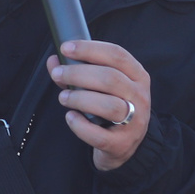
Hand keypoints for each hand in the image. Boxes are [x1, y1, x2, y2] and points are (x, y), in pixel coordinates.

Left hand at [49, 40, 149, 171]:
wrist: (123, 145)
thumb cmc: (109, 107)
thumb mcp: (101, 86)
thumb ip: (78, 72)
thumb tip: (54, 61)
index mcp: (137, 76)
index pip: (117, 55)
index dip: (89, 49)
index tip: (66, 48)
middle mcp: (140, 96)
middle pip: (110, 78)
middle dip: (78, 74)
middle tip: (58, 74)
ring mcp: (135, 121)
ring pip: (109, 106)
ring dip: (80, 98)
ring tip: (63, 98)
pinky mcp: (122, 144)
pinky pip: (99, 135)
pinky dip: (80, 126)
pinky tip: (70, 117)